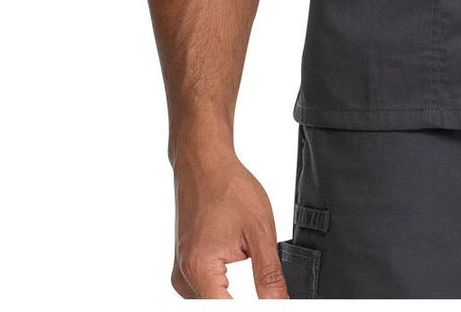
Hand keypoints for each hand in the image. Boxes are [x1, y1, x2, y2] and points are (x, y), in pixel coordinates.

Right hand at [170, 145, 288, 298]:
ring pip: (209, 302)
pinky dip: (222, 289)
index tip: (271, 301)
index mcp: (200, 269)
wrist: (204, 164)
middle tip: (266, 286)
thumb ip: (269, 274)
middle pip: (214, 309)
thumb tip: (279, 303)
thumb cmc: (229, 188)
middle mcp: (184, 276)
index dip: (253, 311)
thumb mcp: (260, 230)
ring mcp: (181, 273)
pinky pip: (203, 291)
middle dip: (243, 304)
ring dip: (230, 297)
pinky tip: (236, 266)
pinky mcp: (183, 267)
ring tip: (248, 262)